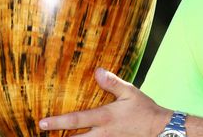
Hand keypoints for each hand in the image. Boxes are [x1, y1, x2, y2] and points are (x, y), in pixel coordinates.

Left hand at [39, 67, 170, 135]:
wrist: (159, 129)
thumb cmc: (144, 110)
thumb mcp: (130, 92)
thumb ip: (113, 83)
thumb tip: (97, 71)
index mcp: (105, 117)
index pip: (76, 120)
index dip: (58, 122)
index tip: (42, 123)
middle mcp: (103, 134)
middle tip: (42, 134)